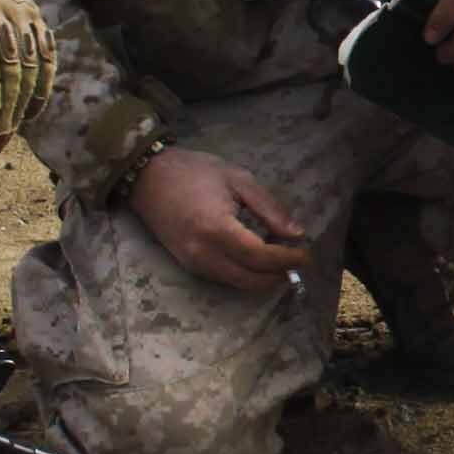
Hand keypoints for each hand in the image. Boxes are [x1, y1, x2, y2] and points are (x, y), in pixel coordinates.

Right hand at [132, 146, 312, 297]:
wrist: (148, 177)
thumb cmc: (194, 171)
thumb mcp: (238, 179)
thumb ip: (269, 208)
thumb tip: (295, 233)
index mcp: (216, 228)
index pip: (259, 256)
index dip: (286, 259)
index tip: (306, 254)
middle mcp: (203, 253)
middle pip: (250, 279)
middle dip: (277, 275)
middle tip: (296, 261)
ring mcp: (192, 262)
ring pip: (237, 283)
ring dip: (262, 277)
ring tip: (280, 258)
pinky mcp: (187, 265)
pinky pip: (223, 277)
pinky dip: (244, 274)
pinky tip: (256, 258)